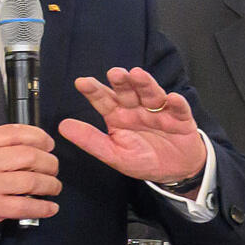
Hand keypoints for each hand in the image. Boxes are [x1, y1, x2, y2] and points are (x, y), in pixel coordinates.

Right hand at [0, 123, 60, 240]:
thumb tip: (27, 145)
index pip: (18, 133)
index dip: (40, 137)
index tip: (48, 144)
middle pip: (31, 156)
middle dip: (50, 163)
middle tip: (53, 168)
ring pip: (33, 181)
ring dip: (51, 185)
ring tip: (53, 187)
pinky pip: (27, 207)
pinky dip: (43, 208)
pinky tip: (49, 207)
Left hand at [66, 66, 210, 186]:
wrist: (176, 171)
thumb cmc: (145, 160)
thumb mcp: (115, 155)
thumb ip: (91, 141)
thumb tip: (63, 126)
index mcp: (119, 116)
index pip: (103, 100)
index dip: (94, 91)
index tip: (82, 83)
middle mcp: (137, 109)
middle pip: (128, 92)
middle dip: (121, 81)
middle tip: (114, 73)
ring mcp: (159, 112)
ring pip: (151, 94)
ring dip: (145, 84)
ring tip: (138, 75)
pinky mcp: (181, 119)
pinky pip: (179, 109)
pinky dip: (177, 104)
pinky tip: (172, 99)